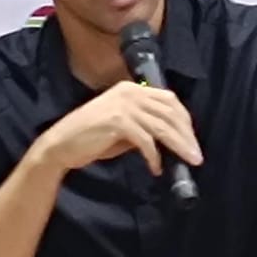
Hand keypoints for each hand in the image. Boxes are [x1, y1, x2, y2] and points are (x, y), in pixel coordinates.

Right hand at [32, 81, 202, 176]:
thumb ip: (146, 125)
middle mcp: (129, 92)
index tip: (192, 139)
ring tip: (188, 161)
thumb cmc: (92, 138)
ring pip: (162, 126)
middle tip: (196, 155)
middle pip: (170, 112)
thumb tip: (172, 137)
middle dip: (186, 135)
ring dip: (178, 146)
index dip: (185, 120)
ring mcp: (123, 105)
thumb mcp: (124, 126)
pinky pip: (145, 140)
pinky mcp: (117, 122)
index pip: (169, 100)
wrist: (60, 144)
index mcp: (132, 89)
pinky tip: (156, 167)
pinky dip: (154, 155)